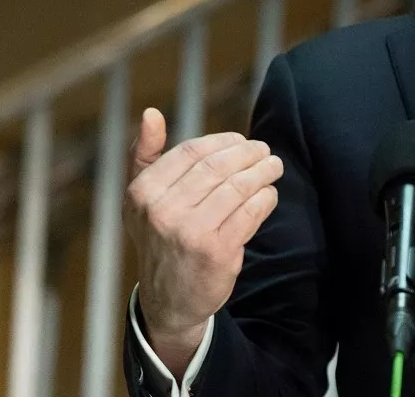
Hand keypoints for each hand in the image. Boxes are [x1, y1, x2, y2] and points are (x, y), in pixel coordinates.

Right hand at [123, 108, 282, 376]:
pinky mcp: (217, 252)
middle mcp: (163, 211)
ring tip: (274, 167)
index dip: (223, 141)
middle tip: (265, 151)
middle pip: (219, 166)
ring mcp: (190, 232)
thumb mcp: (141, 200)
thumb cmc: (160, 238)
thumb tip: (151, 113)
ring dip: (263, 172)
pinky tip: (269, 194)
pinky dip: (266, 198)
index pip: (193, 151)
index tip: (241, 141)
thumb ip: (145, 155)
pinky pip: (251, 212)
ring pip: (238, 187)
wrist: (168, 301)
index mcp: (143, 192)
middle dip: (249, 154)